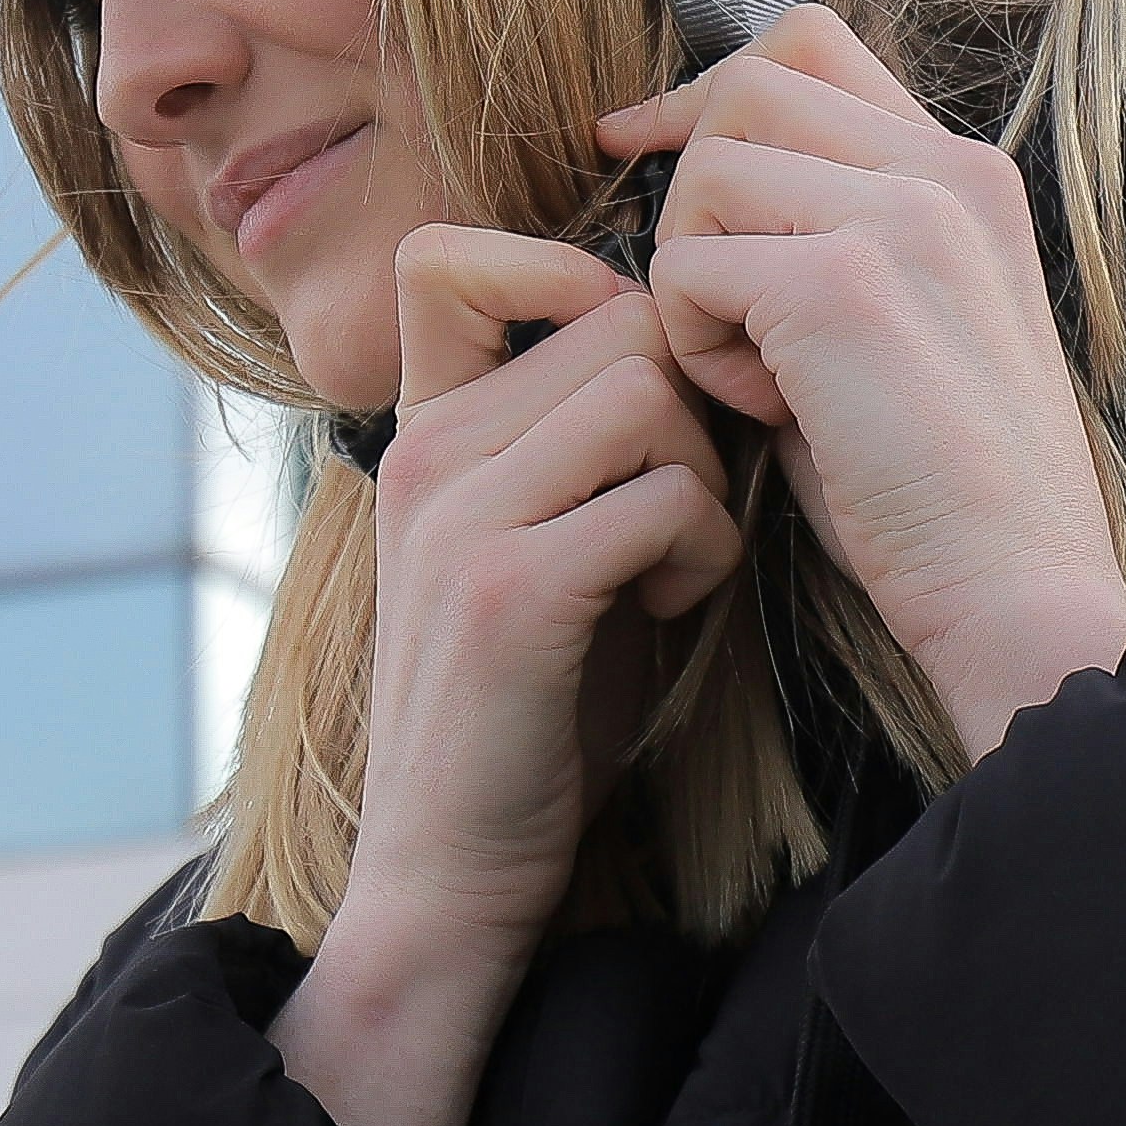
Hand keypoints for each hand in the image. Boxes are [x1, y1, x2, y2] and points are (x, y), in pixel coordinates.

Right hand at [266, 227, 742, 1125]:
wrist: (448, 868)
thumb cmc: (530, 703)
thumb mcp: (537, 540)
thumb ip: (576, 439)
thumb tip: (689, 336)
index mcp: (422, 430)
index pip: (450, 257)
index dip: (562, 272)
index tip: (627, 368)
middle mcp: (425, 451)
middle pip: (618, 323)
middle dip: (690, 404)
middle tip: (680, 507)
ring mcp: (456, 515)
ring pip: (648, 395)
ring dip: (703, 478)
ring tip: (673, 561)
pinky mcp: (508, 592)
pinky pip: (662, 499)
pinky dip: (700, 551)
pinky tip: (664, 608)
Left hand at [604, 8, 1125, 764]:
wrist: (1017, 595)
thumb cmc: (944, 493)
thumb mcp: (909, 323)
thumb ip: (836, 237)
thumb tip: (705, 195)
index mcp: (967, 175)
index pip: (812, 45)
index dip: (707, 87)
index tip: (641, 148)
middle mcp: (945, 172)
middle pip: (748, 82)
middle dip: (689, 179)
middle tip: (709, 296)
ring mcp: (901, 218)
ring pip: (709, 168)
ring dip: (694, 271)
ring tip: (756, 370)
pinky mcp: (842, 287)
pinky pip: (691, 266)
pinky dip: (698, 344)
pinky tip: (765, 409)